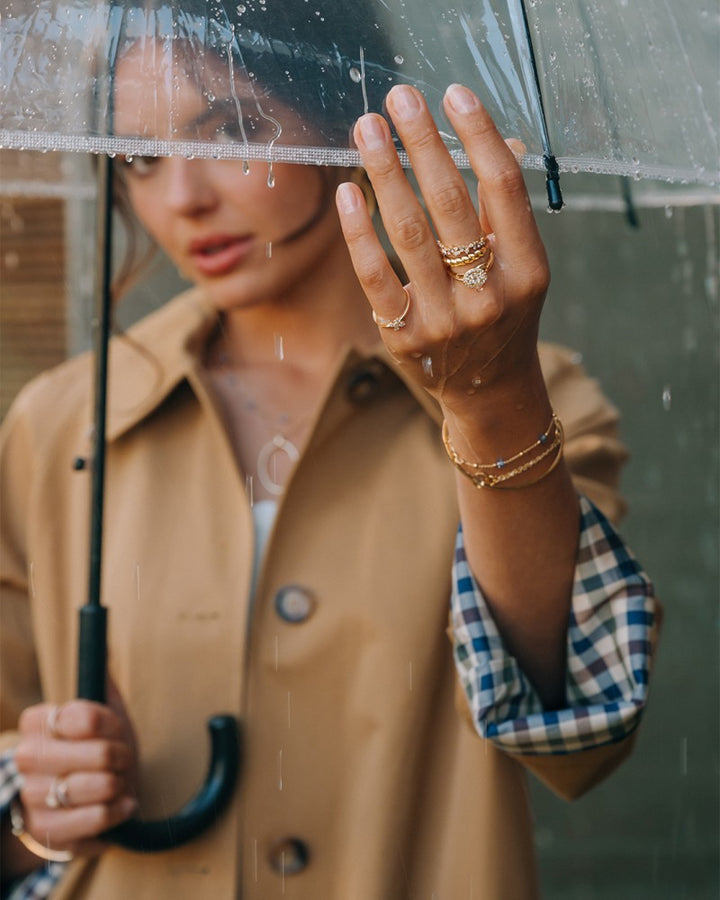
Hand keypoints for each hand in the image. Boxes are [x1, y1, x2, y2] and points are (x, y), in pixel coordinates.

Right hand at [13, 683, 137, 859]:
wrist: (82, 801)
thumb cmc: (98, 751)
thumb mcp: (104, 715)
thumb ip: (103, 686)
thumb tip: (105, 654)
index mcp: (37, 722)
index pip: (82, 716)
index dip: (110, 725)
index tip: (115, 730)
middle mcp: (26, 757)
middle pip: (98, 753)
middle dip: (121, 756)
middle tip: (123, 759)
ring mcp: (32, 796)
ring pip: (98, 786)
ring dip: (121, 784)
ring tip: (119, 783)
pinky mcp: (46, 830)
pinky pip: (96, 818)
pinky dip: (118, 810)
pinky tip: (122, 804)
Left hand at [336, 83, 548, 417]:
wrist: (489, 389)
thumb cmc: (504, 313)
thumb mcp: (521, 267)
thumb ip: (503, 212)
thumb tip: (487, 141)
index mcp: (527, 269)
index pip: (503, 188)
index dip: (478, 135)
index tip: (453, 94)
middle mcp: (489, 296)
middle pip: (451, 204)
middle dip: (423, 144)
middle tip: (400, 99)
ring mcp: (444, 320)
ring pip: (409, 233)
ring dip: (385, 173)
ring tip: (368, 129)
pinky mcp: (404, 337)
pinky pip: (375, 276)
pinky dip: (359, 232)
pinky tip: (349, 191)